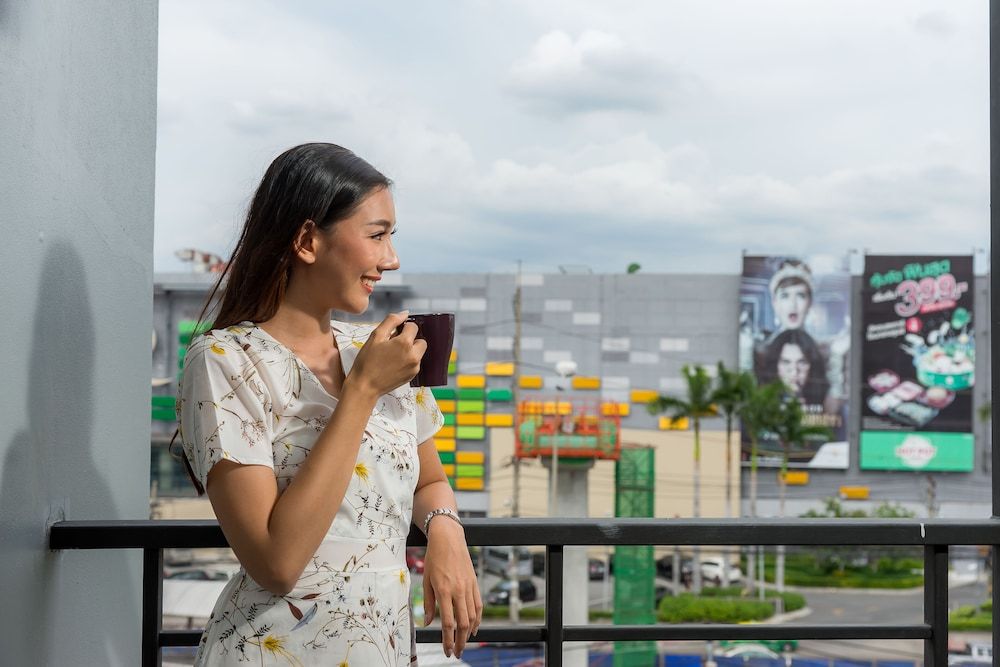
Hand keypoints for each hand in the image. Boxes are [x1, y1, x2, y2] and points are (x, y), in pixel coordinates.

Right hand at [346, 311, 425, 397]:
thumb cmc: (367, 361)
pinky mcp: (413, 375)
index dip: (403, 327)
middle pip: (420, 340)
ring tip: (393, 355)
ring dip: (410, 350)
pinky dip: (408, 360)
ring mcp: (415, 366)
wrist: (365, 386)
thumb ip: (391, 321)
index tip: (393, 334)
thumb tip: (405, 314)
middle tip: (394, 344)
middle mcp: (414, 355)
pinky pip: (415, 362)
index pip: (413, 326)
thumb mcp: (375, 336)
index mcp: (404, 343)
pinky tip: (394, 364)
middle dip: (410, 339)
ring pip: (419, 351)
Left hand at [422, 519, 481, 658]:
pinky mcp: (474, 583)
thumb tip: (427, 622)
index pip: (448, 622)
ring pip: (472, 616)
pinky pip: (478, 605)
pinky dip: (477, 619)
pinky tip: (473, 628)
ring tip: (463, 643)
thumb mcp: (426, 580)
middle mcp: (458, 590)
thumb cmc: (434, 558)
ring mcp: (468, 587)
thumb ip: (428, 603)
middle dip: (460, 642)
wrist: (449, 539)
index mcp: (444, 590)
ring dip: (468, 633)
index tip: (446, 650)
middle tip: (456, 653)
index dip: (447, 640)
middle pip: (463, 623)